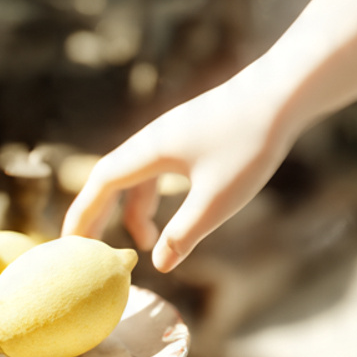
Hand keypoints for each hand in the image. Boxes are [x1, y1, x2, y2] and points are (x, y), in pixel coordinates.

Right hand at [62, 65, 292, 271]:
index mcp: (148, 151)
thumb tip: (159, 265)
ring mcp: (169, 137)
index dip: (81, 217)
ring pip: (133, 179)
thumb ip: (185, 233)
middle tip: (86, 252)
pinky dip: (152, 199)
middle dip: (95, 217)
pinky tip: (171, 217)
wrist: (287, 90)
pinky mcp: (188, 137)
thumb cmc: (252, 141)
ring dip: (130, 212)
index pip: (99, 185)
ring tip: (144, 245)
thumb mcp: (219, 198)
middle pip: (107, 182)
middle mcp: (150, 141)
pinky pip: (154, 173)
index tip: (69, 246)